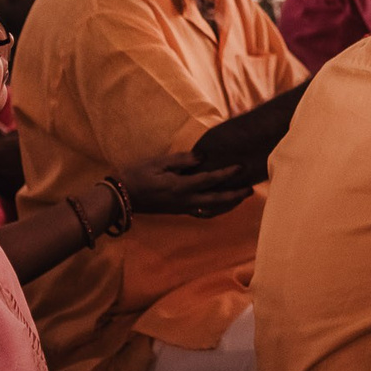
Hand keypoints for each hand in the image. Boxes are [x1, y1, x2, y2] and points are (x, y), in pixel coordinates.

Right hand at [117, 151, 253, 219]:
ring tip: (240, 198)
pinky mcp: (176, 211)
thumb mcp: (157, 162)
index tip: (241, 167)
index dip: (227, 174)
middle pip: (216, 201)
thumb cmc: (136, 175)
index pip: (209, 180)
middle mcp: (184, 201)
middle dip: (235, 196)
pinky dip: (214, 210)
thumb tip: (201, 157)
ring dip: (227, 205)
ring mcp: (180, 208)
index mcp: (180, 187)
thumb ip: (181, 160)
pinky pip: (201, 212)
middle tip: (251, 190)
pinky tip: (218, 205)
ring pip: (210, 210)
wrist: (120, 198)